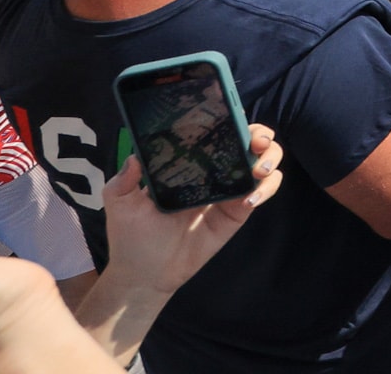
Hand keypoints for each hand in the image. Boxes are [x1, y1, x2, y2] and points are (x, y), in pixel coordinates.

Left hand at [99, 122, 285, 305]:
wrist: (144, 274)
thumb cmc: (131, 236)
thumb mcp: (120, 203)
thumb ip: (123, 180)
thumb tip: (135, 156)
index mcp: (189, 164)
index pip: (217, 134)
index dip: (232, 121)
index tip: (235, 116)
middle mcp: (214, 173)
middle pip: (250, 143)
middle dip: (261, 135)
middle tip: (258, 141)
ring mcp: (229, 192)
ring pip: (264, 165)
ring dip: (270, 159)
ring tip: (259, 170)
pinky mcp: (238, 213)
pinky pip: (261, 194)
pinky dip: (265, 190)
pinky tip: (250, 199)